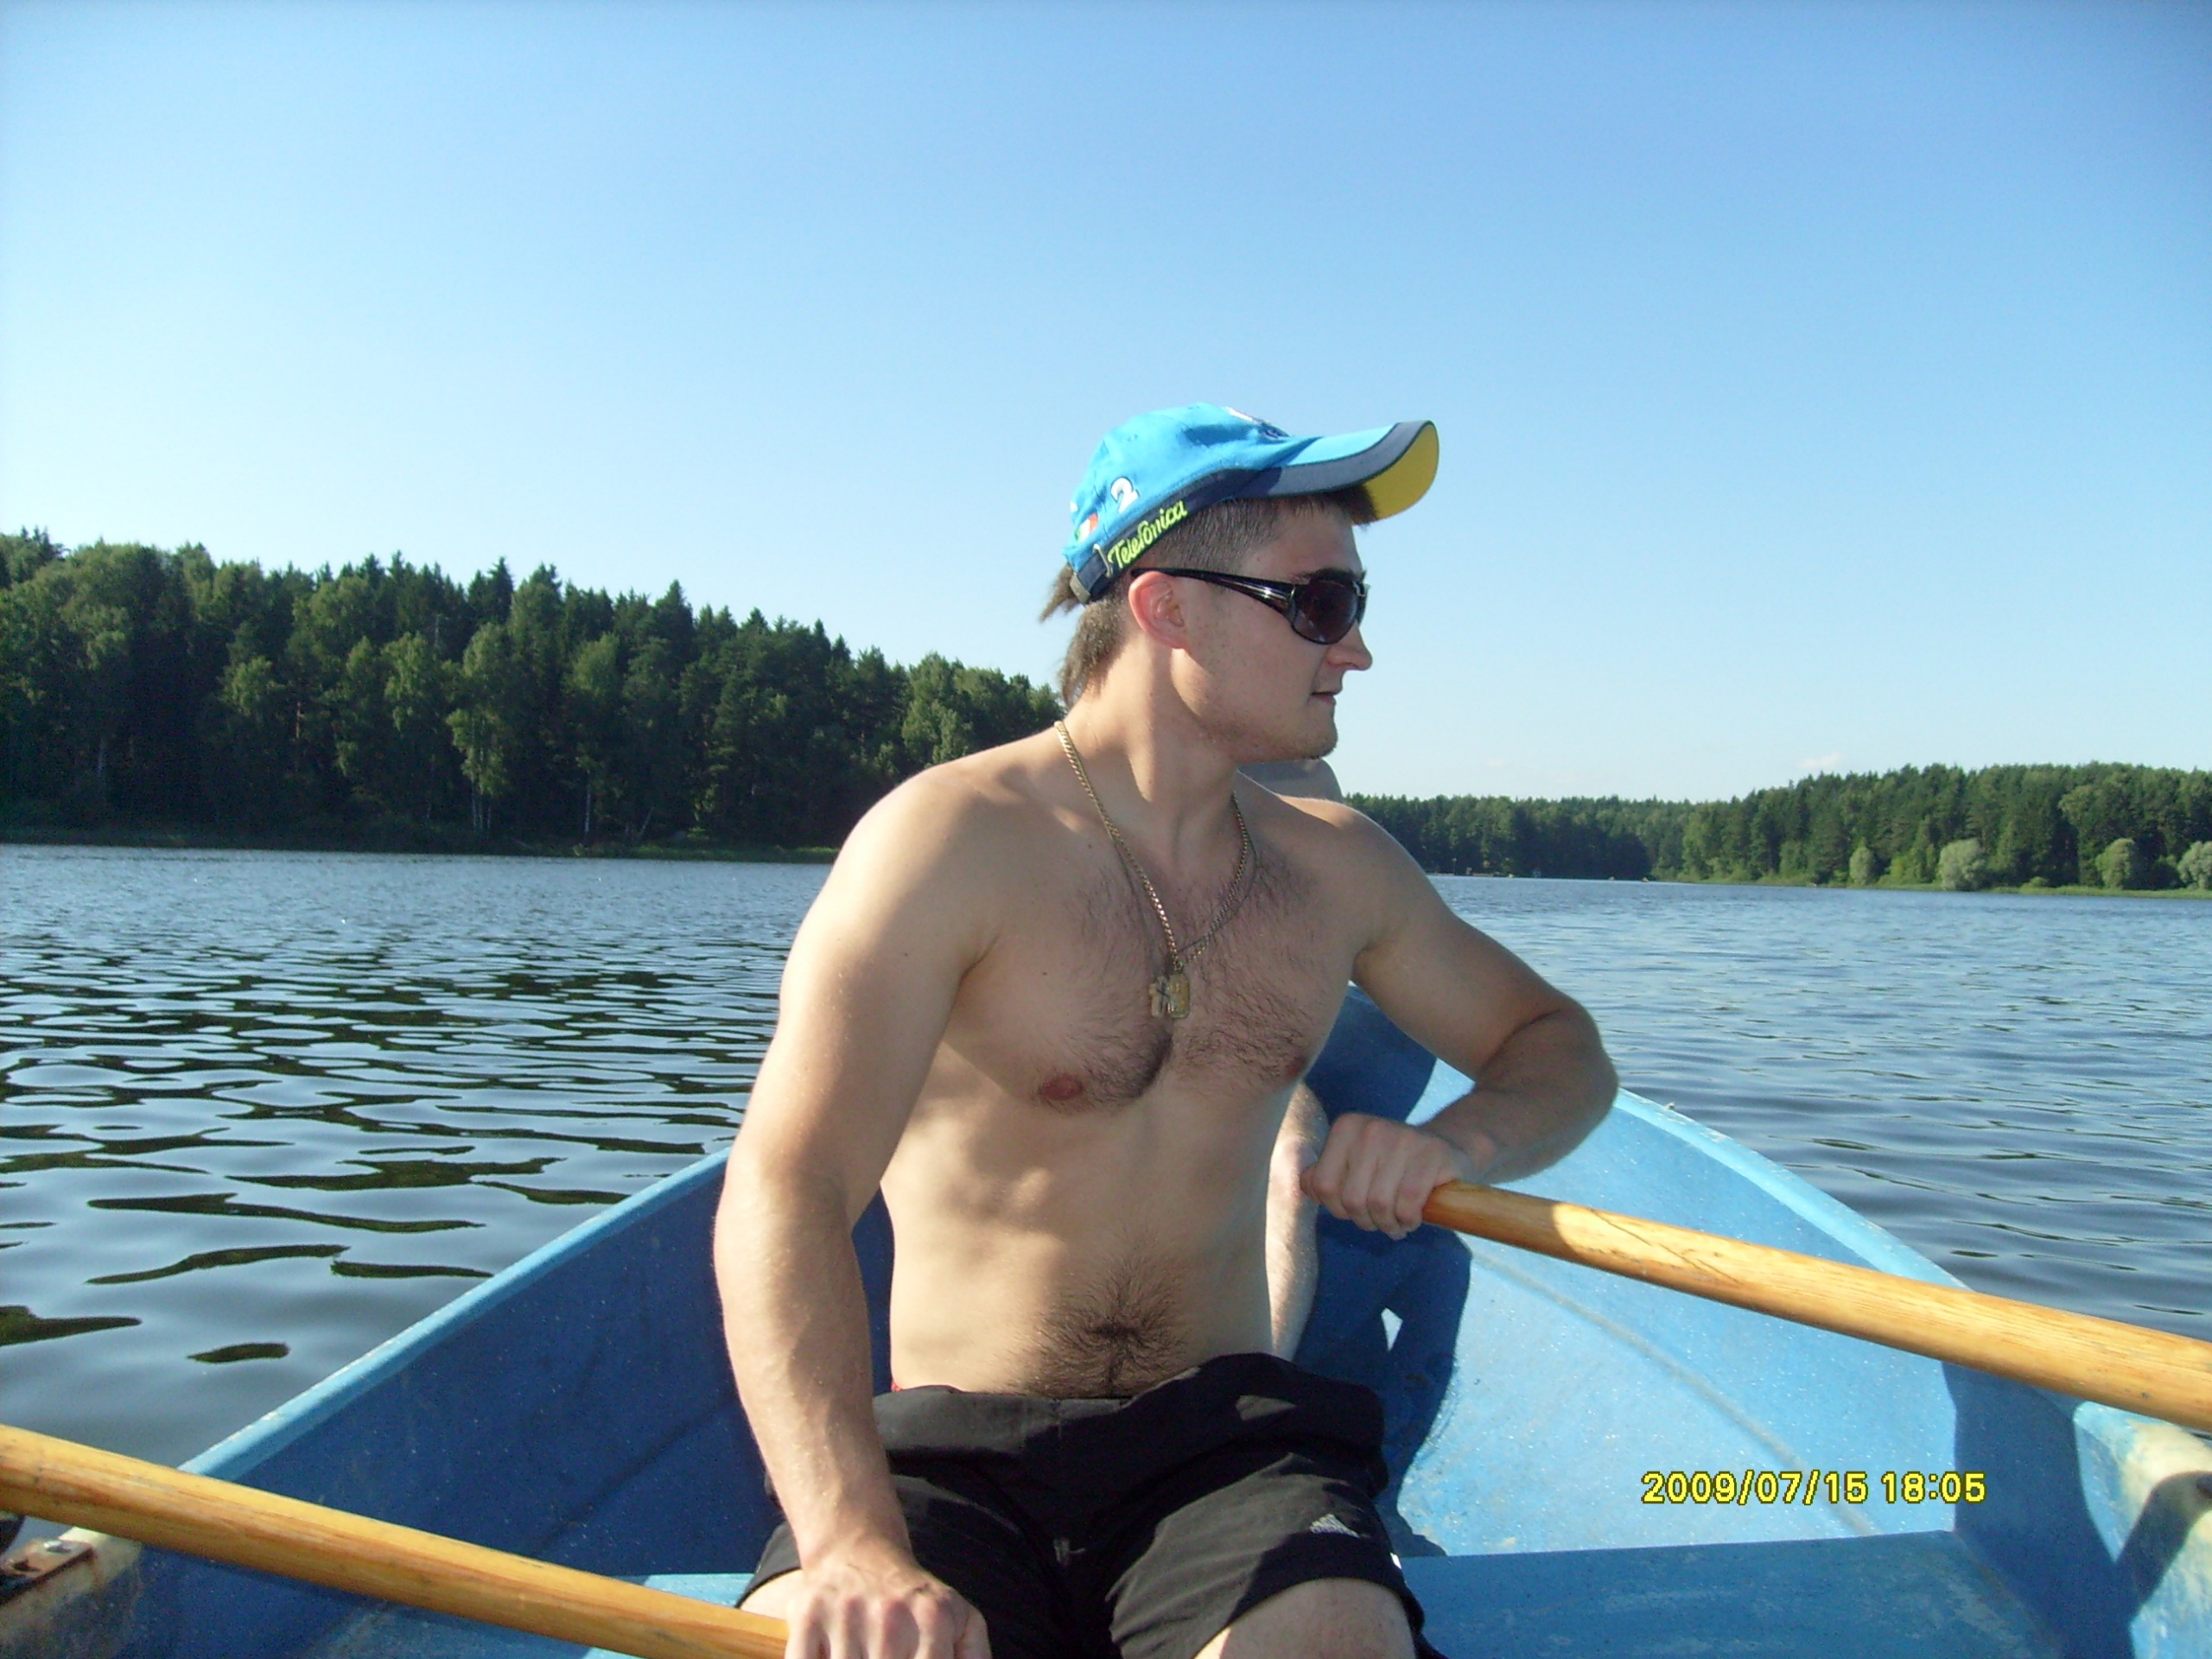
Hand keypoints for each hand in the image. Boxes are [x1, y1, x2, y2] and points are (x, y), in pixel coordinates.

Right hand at [761, 1543, 988, 1658]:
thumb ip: (973, 1658)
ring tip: (864, 1652)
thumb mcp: (959, 1621)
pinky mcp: (807, 1613)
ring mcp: (846, 1612)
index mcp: (933, 1618)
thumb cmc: (915, 1601)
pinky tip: (829, 1653)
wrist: (860, 1549)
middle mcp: (891, 1614)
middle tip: (884, 1655)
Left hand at [1300, 1112, 1480, 1239]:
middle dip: (1366, 1221)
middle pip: (1352, 1200)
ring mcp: (1403, 1138)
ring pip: (1380, 1204)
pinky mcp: (1433, 1153)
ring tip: (1396, 1223)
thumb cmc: (1392, 1167)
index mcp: (1347, 1127)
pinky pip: (1408, 1204)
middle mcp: (1372, 1128)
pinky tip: (1413, 1218)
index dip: (1338, 1209)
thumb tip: (1307, 1186)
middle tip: (1380, 1221)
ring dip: (1389, 1225)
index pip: (1323, 1186)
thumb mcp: (1354, 1164)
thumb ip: (1325, 1175)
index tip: (1356, 1209)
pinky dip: (1409, 1220)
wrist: (1447, 1149)